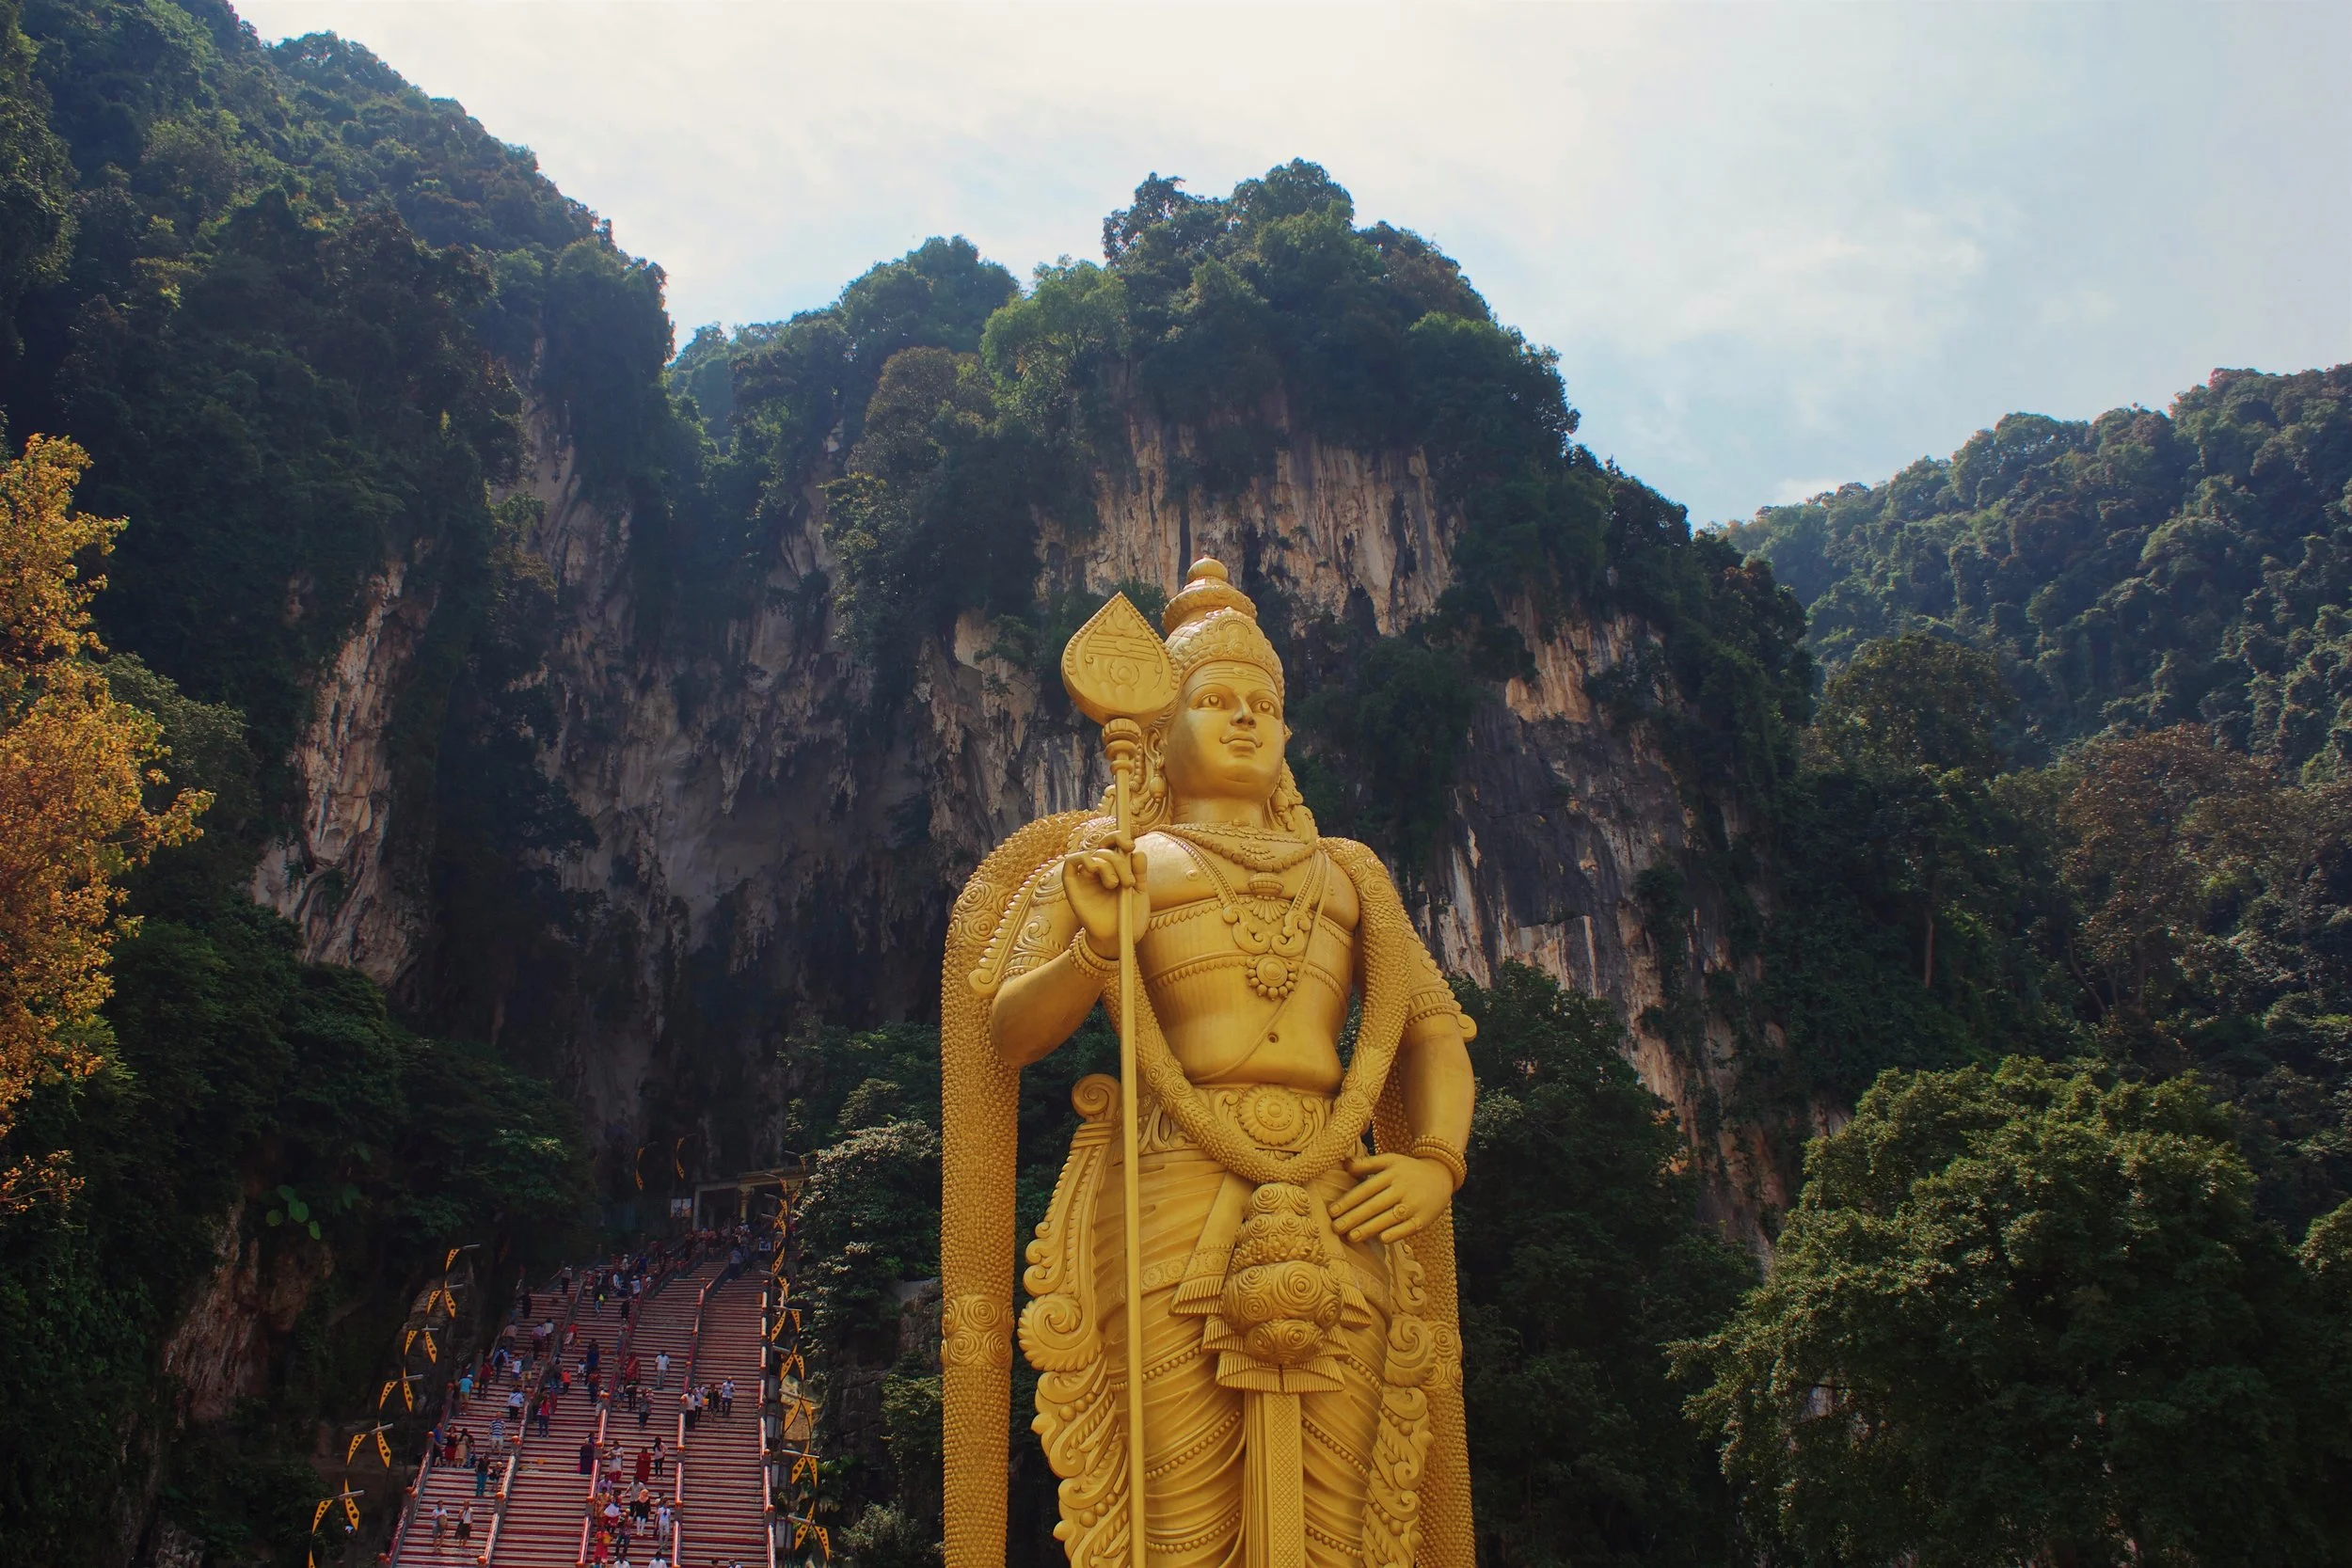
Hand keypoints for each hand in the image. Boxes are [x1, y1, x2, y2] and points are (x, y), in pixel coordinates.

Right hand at [1062, 847, 1147, 955]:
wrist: (1117, 939)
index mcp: (1116, 868)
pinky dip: (1083, 859)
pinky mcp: (1072, 886)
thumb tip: (1138, 852)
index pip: (1113, 843)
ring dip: (1107, 866)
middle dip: (1119, 860)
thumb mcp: (1139, 893)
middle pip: (1105, 849)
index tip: (1131, 846)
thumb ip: (1139, 873)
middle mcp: (1100, 870)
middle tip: (1128, 880)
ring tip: (1115, 886)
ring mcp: (1085, 877)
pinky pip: (1070, 862)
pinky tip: (1094, 870)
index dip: (1119, 838)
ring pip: (1093, 855)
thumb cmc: (1129, 918)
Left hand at [1329, 1153, 1454, 1243]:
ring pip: (1389, 1217)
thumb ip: (1367, 1163)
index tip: (1332, 1211)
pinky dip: (1396, 1233)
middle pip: (1375, 1205)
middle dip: (1354, 1217)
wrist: (1442, 1176)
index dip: (1348, 1200)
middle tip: (1335, 1228)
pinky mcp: (1425, 1218)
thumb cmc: (1409, 1170)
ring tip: (1351, 1236)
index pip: (1366, 1189)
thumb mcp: (1390, 1161)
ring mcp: (1414, 1204)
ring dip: (1370, 1228)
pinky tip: (1382, 1239)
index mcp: (1391, 1174)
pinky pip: (1409, 1227)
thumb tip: (1344, 1164)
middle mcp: (1402, 1188)